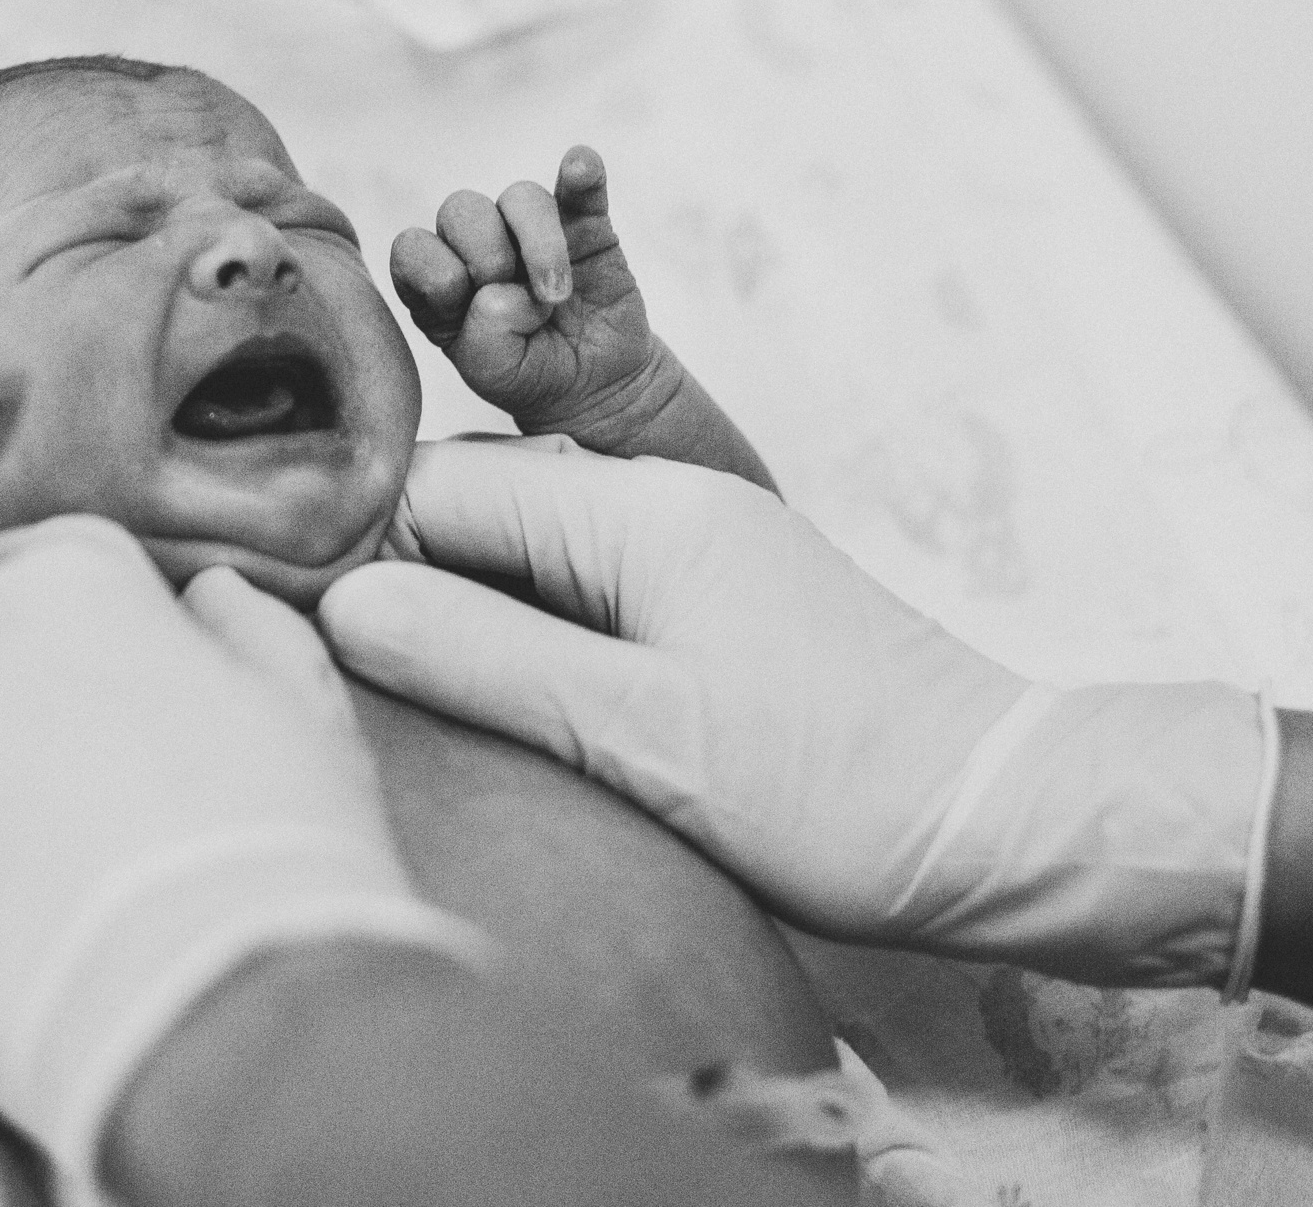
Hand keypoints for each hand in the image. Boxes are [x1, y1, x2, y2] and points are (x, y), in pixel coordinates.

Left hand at [0, 516, 484, 1188]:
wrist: (222, 1016)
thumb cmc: (280, 837)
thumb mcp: (296, 700)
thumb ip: (245, 630)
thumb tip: (213, 603)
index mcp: (57, 571)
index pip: (73, 569)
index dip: (132, 640)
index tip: (170, 701)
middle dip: (38, 697)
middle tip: (125, 780)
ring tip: (94, 866)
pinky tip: (50, 937)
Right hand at [320, 442, 1273, 988]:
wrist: (1011, 824)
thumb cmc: (837, 785)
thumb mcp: (637, 732)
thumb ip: (483, 658)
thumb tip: (345, 599)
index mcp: (640, 509)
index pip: (444, 488)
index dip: (363, 554)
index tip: (300, 634)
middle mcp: (667, 510)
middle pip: (484, 519)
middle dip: (411, 588)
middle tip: (346, 687)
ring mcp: (701, 562)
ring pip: (535, 570)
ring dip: (475, 630)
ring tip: (424, 714)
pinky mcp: (725, 621)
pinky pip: (593, 610)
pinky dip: (541, 655)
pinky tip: (523, 723)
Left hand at [391, 146, 678, 439]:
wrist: (595, 382)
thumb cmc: (529, 373)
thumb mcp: (493, 373)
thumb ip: (484, 337)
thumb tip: (507, 290)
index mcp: (439, 281)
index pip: (413, 248)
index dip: (434, 273)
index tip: (460, 307)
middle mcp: (479, 245)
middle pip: (461, 210)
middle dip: (485, 255)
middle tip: (513, 301)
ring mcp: (531, 230)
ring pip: (520, 198)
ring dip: (538, 246)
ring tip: (555, 297)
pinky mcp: (585, 226)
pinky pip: (581, 185)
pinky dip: (581, 172)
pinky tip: (581, 166)